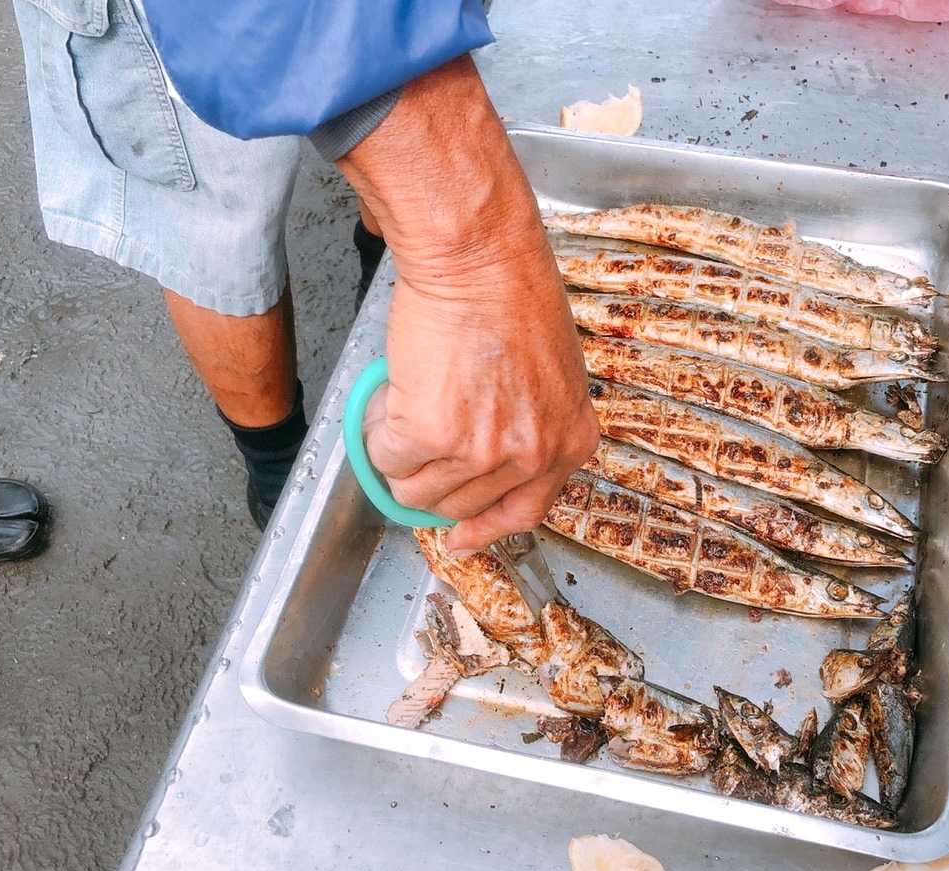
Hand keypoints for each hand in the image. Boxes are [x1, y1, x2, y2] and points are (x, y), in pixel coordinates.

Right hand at [341, 55, 598, 552]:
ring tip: (409, 400)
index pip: (526, 512)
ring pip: (417, 488)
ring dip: (401, 452)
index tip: (463, 537)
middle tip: (418, 435)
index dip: (486, 528)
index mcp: (569, 440)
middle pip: (460, 504)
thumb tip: (488, 457)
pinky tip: (395, 392)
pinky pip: (386, 458)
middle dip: (431, 476)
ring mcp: (484, 450)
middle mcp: (533, 454)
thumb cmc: (512, 291)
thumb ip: (529, 421)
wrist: (480, 255)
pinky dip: (378, 429)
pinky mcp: (433, 435)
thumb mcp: (551, 372)